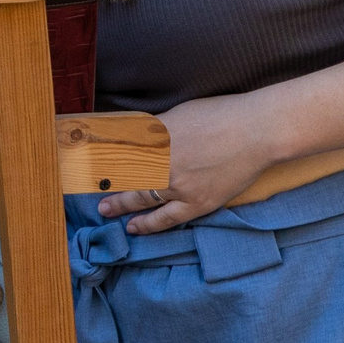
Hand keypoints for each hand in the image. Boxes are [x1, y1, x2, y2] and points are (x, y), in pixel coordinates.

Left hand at [98, 94, 281, 233]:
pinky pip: (166, 218)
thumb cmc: (221, 115)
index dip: (99, 159)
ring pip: (141, 199)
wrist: (258, 131)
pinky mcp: (198, 203)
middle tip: (90, 190)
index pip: (117, 151)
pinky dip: (148, 225)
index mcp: (155, 137)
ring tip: (106, 211)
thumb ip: (156, 131)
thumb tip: (136, 139)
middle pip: (125, 177)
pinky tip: (134, 228)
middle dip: (105, 184)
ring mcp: (179, 185)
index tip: (85, 163)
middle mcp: (162, 163)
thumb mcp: (179, 114)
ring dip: (121, 206)